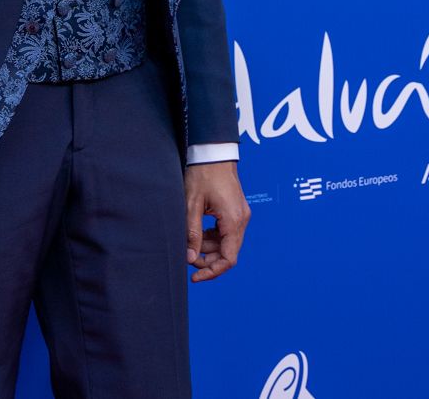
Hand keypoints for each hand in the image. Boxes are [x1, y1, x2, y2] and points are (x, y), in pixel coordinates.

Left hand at [184, 161, 249, 282]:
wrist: (213, 152)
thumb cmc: (203, 174)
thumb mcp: (192, 205)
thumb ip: (192, 234)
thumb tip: (190, 259)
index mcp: (233, 220)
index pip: (228, 258)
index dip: (212, 271)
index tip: (195, 277)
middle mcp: (241, 219)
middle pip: (228, 253)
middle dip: (208, 260)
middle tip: (187, 257)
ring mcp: (240, 215)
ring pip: (226, 243)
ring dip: (208, 248)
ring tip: (189, 241)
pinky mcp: (235, 210)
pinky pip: (226, 233)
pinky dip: (212, 238)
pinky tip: (198, 232)